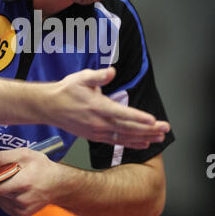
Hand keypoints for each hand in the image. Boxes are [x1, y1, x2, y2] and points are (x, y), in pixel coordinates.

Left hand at [0, 148, 61, 215]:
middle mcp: (22, 198)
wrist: (59, 185)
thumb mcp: (25, 153)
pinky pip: (6, 206)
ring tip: (17, 182)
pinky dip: (7, 198)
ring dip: (2, 191)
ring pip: (1, 199)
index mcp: (23, 182)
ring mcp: (22, 209)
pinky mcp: (22, 215)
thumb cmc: (42, 167)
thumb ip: (4, 157)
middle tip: (6, 175)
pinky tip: (18, 191)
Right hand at [46, 67, 169, 148]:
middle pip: (128, 128)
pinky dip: (131, 143)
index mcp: (98, 107)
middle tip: (165, 128)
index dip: (138, 117)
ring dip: (143, 137)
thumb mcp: (81, 78)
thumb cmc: (66, 91)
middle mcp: (99, 122)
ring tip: (159, 137)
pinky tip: (142, 143)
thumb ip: (98, 76)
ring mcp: (97, 131)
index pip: (122, 114)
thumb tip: (112, 72)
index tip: (153, 120)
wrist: (49, 107)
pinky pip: (116, 142)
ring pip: (124, 137)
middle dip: (148, 129)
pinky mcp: (95, 136)